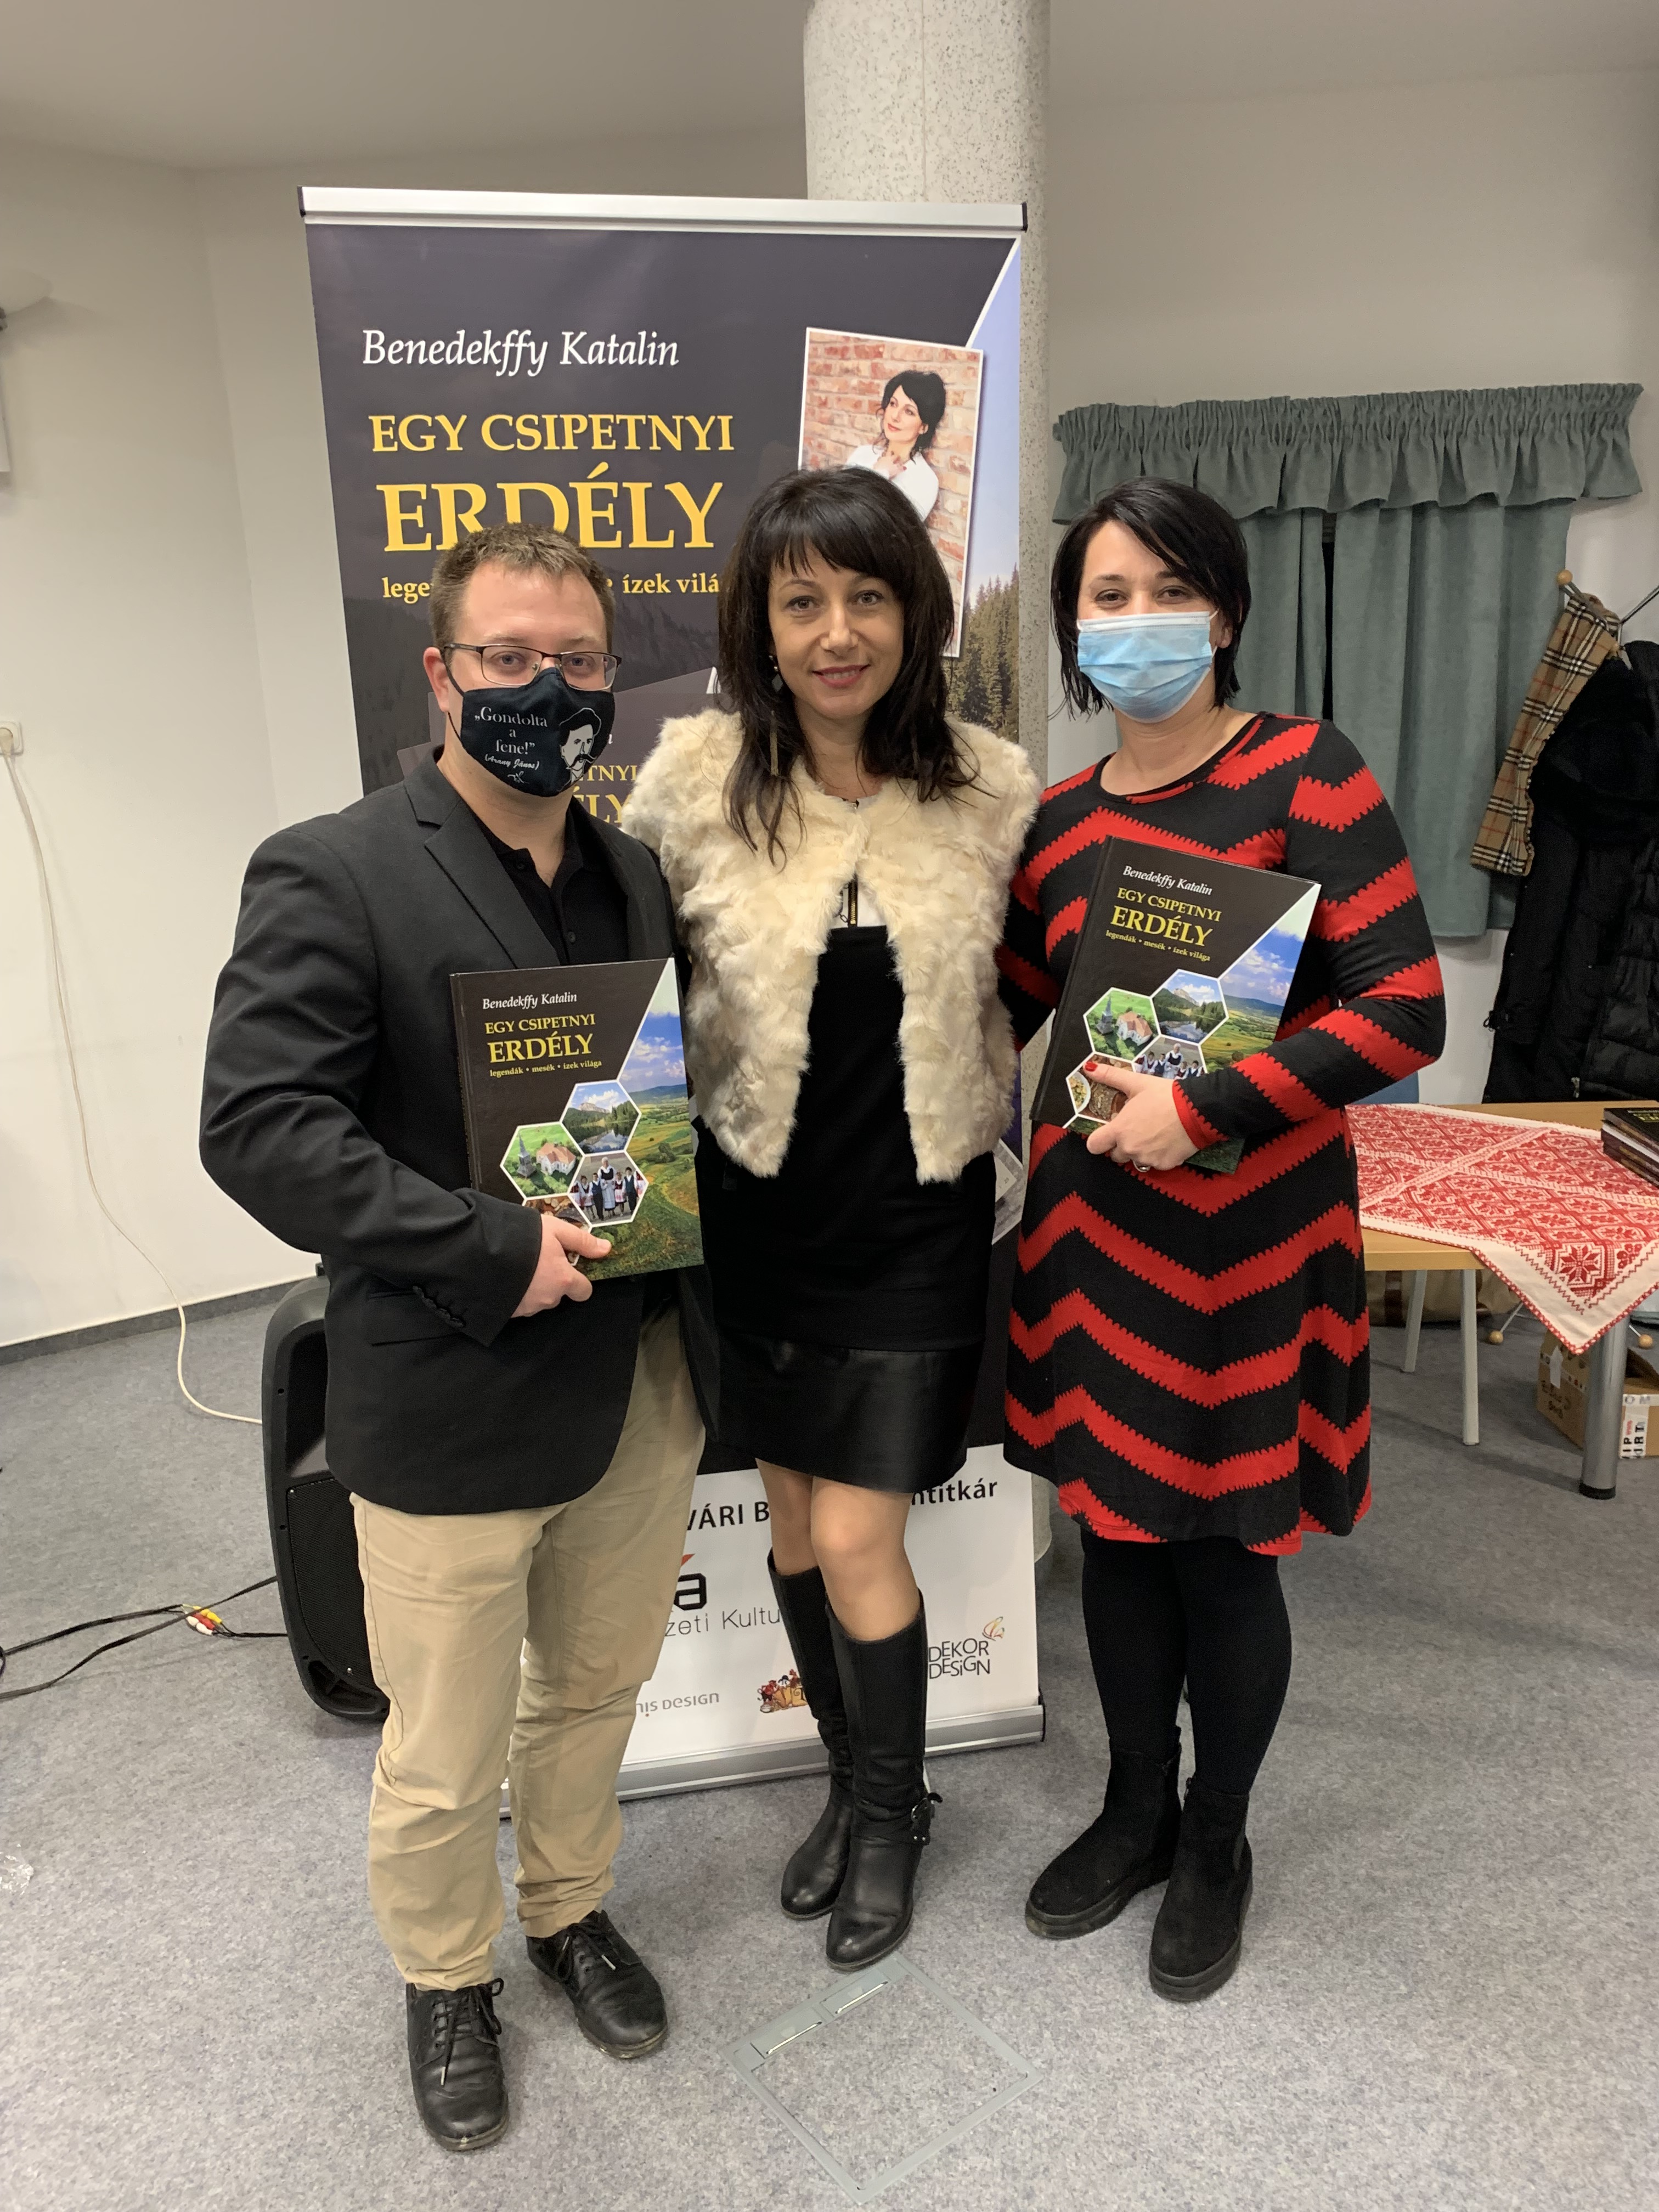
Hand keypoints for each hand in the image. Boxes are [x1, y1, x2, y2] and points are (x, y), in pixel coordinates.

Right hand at [512, 1211, 611, 1314]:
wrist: (481, 1252)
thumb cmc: (523, 1237)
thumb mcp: (555, 1229)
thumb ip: (581, 1241)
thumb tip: (606, 1249)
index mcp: (563, 1280)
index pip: (584, 1291)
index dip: (579, 1281)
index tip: (568, 1270)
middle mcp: (548, 1298)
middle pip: (558, 1294)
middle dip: (550, 1280)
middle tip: (535, 1260)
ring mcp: (527, 1308)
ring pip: (537, 1299)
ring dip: (532, 1287)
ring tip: (517, 1266)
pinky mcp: (508, 1312)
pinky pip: (519, 1304)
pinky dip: (516, 1293)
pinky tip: (506, 1277)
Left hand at [1082, 1063, 1199, 1173]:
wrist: (1198, 1110)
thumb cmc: (1166, 1096)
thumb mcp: (1137, 1083)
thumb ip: (1111, 1077)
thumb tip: (1090, 1068)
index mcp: (1119, 1130)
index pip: (1094, 1146)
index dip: (1099, 1140)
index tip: (1106, 1134)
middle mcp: (1130, 1148)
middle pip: (1116, 1155)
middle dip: (1123, 1144)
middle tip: (1138, 1129)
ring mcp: (1147, 1158)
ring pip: (1136, 1160)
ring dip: (1141, 1151)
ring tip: (1155, 1133)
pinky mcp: (1164, 1165)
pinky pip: (1155, 1163)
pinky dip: (1159, 1155)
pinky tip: (1168, 1140)